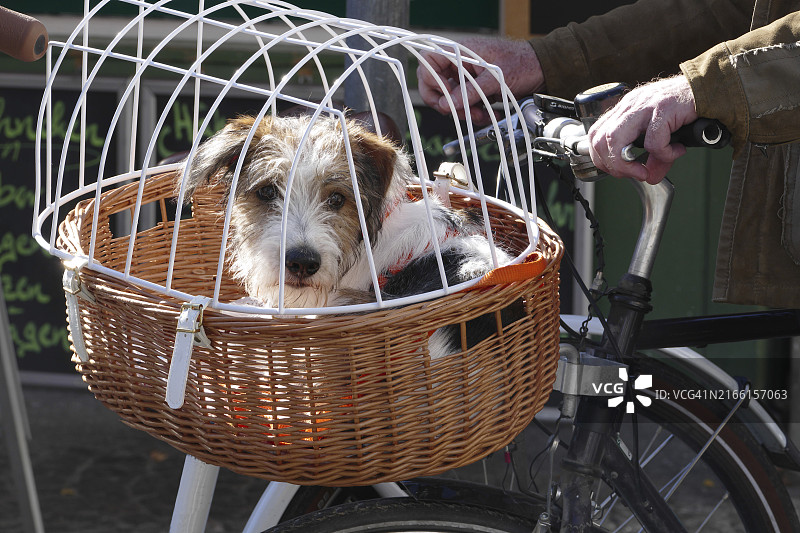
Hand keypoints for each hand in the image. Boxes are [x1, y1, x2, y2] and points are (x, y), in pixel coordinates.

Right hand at [416, 37, 543, 123]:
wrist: (540, 70)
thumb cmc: (521, 63)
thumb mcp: (494, 79)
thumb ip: (470, 91)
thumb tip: (449, 104)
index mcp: (459, 51)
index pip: (428, 63)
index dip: (433, 81)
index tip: (448, 94)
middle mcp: (458, 63)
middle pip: (434, 84)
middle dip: (446, 103)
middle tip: (459, 111)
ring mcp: (464, 77)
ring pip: (450, 99)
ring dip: (463, 111)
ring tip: (481, 115)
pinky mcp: (473, 90)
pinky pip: (464, 104)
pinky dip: (472, 113)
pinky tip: (486, 115)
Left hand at [587, 76, 697, 183]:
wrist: (712, 87)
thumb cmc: (686, 107)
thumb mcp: (663, 134)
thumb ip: (654, 157)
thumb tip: (650, 178)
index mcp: (625, 109)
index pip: (595, 134)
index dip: (600, 158)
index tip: (617, 171)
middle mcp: (631, 105)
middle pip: (600, 139)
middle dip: (611, 165)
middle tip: (632, 174)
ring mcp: (645, 105)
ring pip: (615, 139)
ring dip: (626, 163)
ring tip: (644, 171)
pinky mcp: (664, 108)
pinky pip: (653, 140)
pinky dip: (663, 154)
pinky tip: (676, 151)